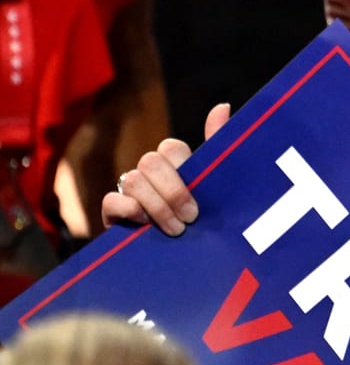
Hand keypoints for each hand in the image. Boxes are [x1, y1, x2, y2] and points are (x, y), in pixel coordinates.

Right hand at [100, 104, 227, 234]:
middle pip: (150, 160)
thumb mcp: (216, 184)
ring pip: (132, 179)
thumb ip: (217, 144)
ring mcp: (129, 191)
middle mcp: (150, 173)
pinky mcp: (113, 212)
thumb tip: (223, 105)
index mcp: (175, 164)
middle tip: (191, 218)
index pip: (171, 147)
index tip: (201, 198)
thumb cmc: (204, 217)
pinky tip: (145, 225)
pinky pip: (111, 199)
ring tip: (175, 229)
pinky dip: (129, 210)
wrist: (187, 259)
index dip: (183, 166)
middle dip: (173, 191)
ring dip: (156, 206)